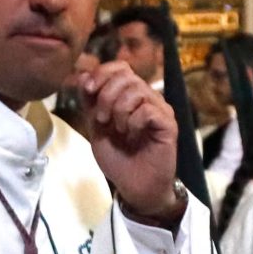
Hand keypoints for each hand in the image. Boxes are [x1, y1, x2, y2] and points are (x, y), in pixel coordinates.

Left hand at [75, 65, 182, 225]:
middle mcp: (147, 98)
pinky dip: (134, 122)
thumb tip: (84, 75)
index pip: (120, 67)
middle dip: (106, 96)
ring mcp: (160, 109)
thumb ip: (90, 102)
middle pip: (127, 76)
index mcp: (130, 95)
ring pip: (137, 90)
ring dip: (119, 111)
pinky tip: (132, 135)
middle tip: (102, 120)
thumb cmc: (118, 158)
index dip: (102, 73)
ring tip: (119, 130)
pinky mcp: (168, 124)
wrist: (133, 186)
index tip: (87, 90)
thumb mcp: (96, 127)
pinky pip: (148, 110)